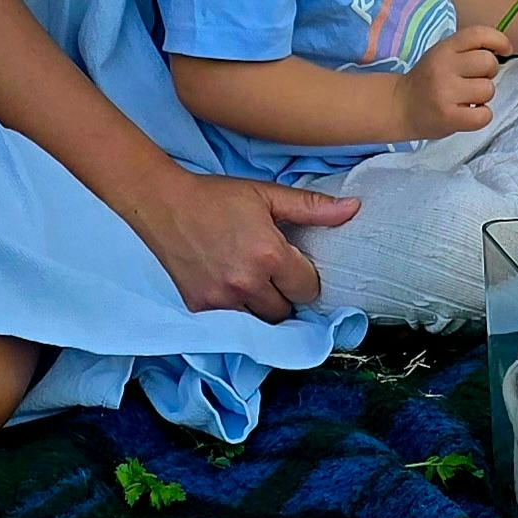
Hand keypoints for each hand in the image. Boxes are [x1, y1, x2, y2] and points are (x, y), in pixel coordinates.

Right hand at [132, 169, 354, 323]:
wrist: (164, 204)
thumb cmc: (217, 197)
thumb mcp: (267, 195)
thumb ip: (312, 207)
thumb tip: (354, 208)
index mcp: (269, 255)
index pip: (308, 289)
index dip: (304, 277)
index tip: (293, 265)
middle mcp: (247, 283)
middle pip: (286, 311)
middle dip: (285, 295)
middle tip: (272, 274)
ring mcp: (221, 300)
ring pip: (261, 322)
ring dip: (262, 306)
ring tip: (253, 282)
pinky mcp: (200, 308)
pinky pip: (233, 322)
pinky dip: (236, 311)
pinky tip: (230, 287)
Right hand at [402, 25, 507, 138]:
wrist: (400, 107)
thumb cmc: (428, 80)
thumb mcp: (442, 54)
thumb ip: (467, 49)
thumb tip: (503, 49)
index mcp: (444, 49)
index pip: (479, 34)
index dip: (499, 40)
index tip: (505, 50)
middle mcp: (444, 67)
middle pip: (489, 63)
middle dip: (489, 72)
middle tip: (475, 80)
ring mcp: (445, 93)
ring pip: (488, 90)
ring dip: (483, 96)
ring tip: (467, 98)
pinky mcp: (448, 117)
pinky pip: (484, 115)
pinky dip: (481, 116)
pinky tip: (469, 113)